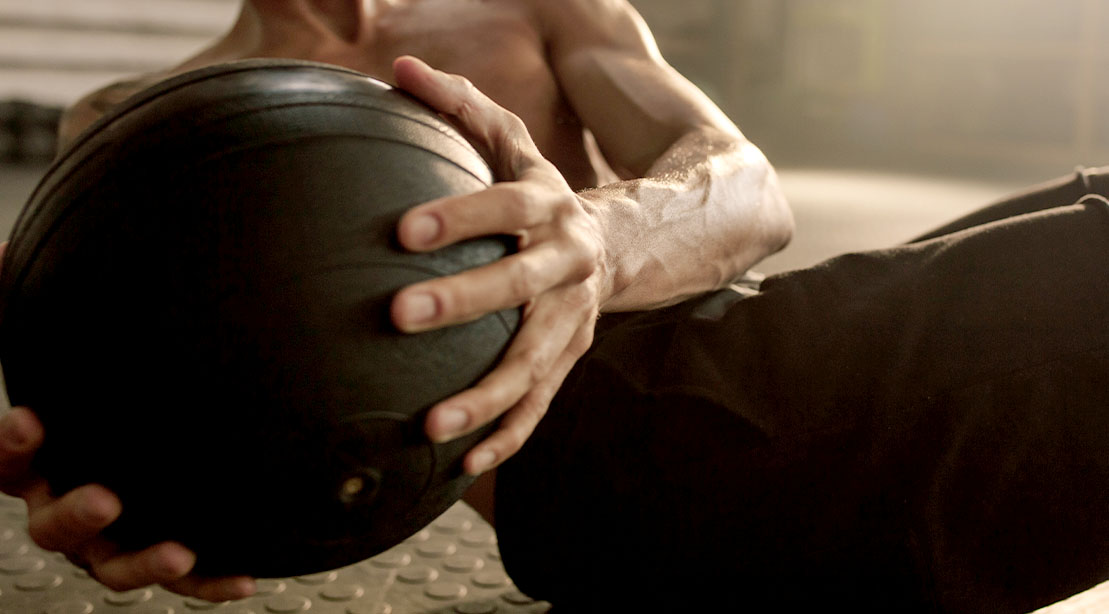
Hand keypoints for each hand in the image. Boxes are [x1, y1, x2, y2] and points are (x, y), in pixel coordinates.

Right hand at [0, 242, 254, 601]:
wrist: (142, 426)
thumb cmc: (86, 384)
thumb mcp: (55, 348)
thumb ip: (24, 308)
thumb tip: (3, 248)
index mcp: (33, 462)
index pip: (0, 463)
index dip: (6, 447)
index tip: (31, 422)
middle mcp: (66, 502)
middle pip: (53, 528)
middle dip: (75, 514)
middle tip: (107, 496)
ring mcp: (115, 534)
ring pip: (116, 564)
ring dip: (145, 563)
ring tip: (179, 550)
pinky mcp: (162, 543)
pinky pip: (183, 576)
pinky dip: (209, 582)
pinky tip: (245, 578)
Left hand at [389, 56, 605, 474]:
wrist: (616, 247)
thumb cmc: (540, 196)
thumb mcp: (513, 147)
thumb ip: (461, 106)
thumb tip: (398, 68)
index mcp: (549, 209)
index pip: (507, 206)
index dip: (461, 215)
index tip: (403, 229)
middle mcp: (566, 266)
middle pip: (518, 285)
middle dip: (463, 300)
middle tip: (400, 314)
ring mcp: (571, 320)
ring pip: (533, 363)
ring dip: (486, 396)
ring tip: (432, 424)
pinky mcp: (568, 360)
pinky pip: (541, 405)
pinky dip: (508, 435)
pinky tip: (464, 463)